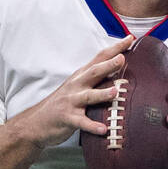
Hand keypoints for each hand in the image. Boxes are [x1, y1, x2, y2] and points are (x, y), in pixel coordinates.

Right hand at [17, 36, 134, 148]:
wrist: (36, 122)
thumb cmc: (63, 103)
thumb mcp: (77, 86)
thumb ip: (95, 78)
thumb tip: (119, 69)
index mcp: (81, 76)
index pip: (99, 57)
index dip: (115, 48)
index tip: (130, 38)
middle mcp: (76, 86)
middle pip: (94, 72)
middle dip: (108, 65)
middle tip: (122, 59)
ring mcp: (71, 102)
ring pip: (88, 96)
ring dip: (102, 94)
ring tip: (115, 92)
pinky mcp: (67, 118)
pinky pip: (81, 122)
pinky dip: (92, 126)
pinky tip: (103, 129)